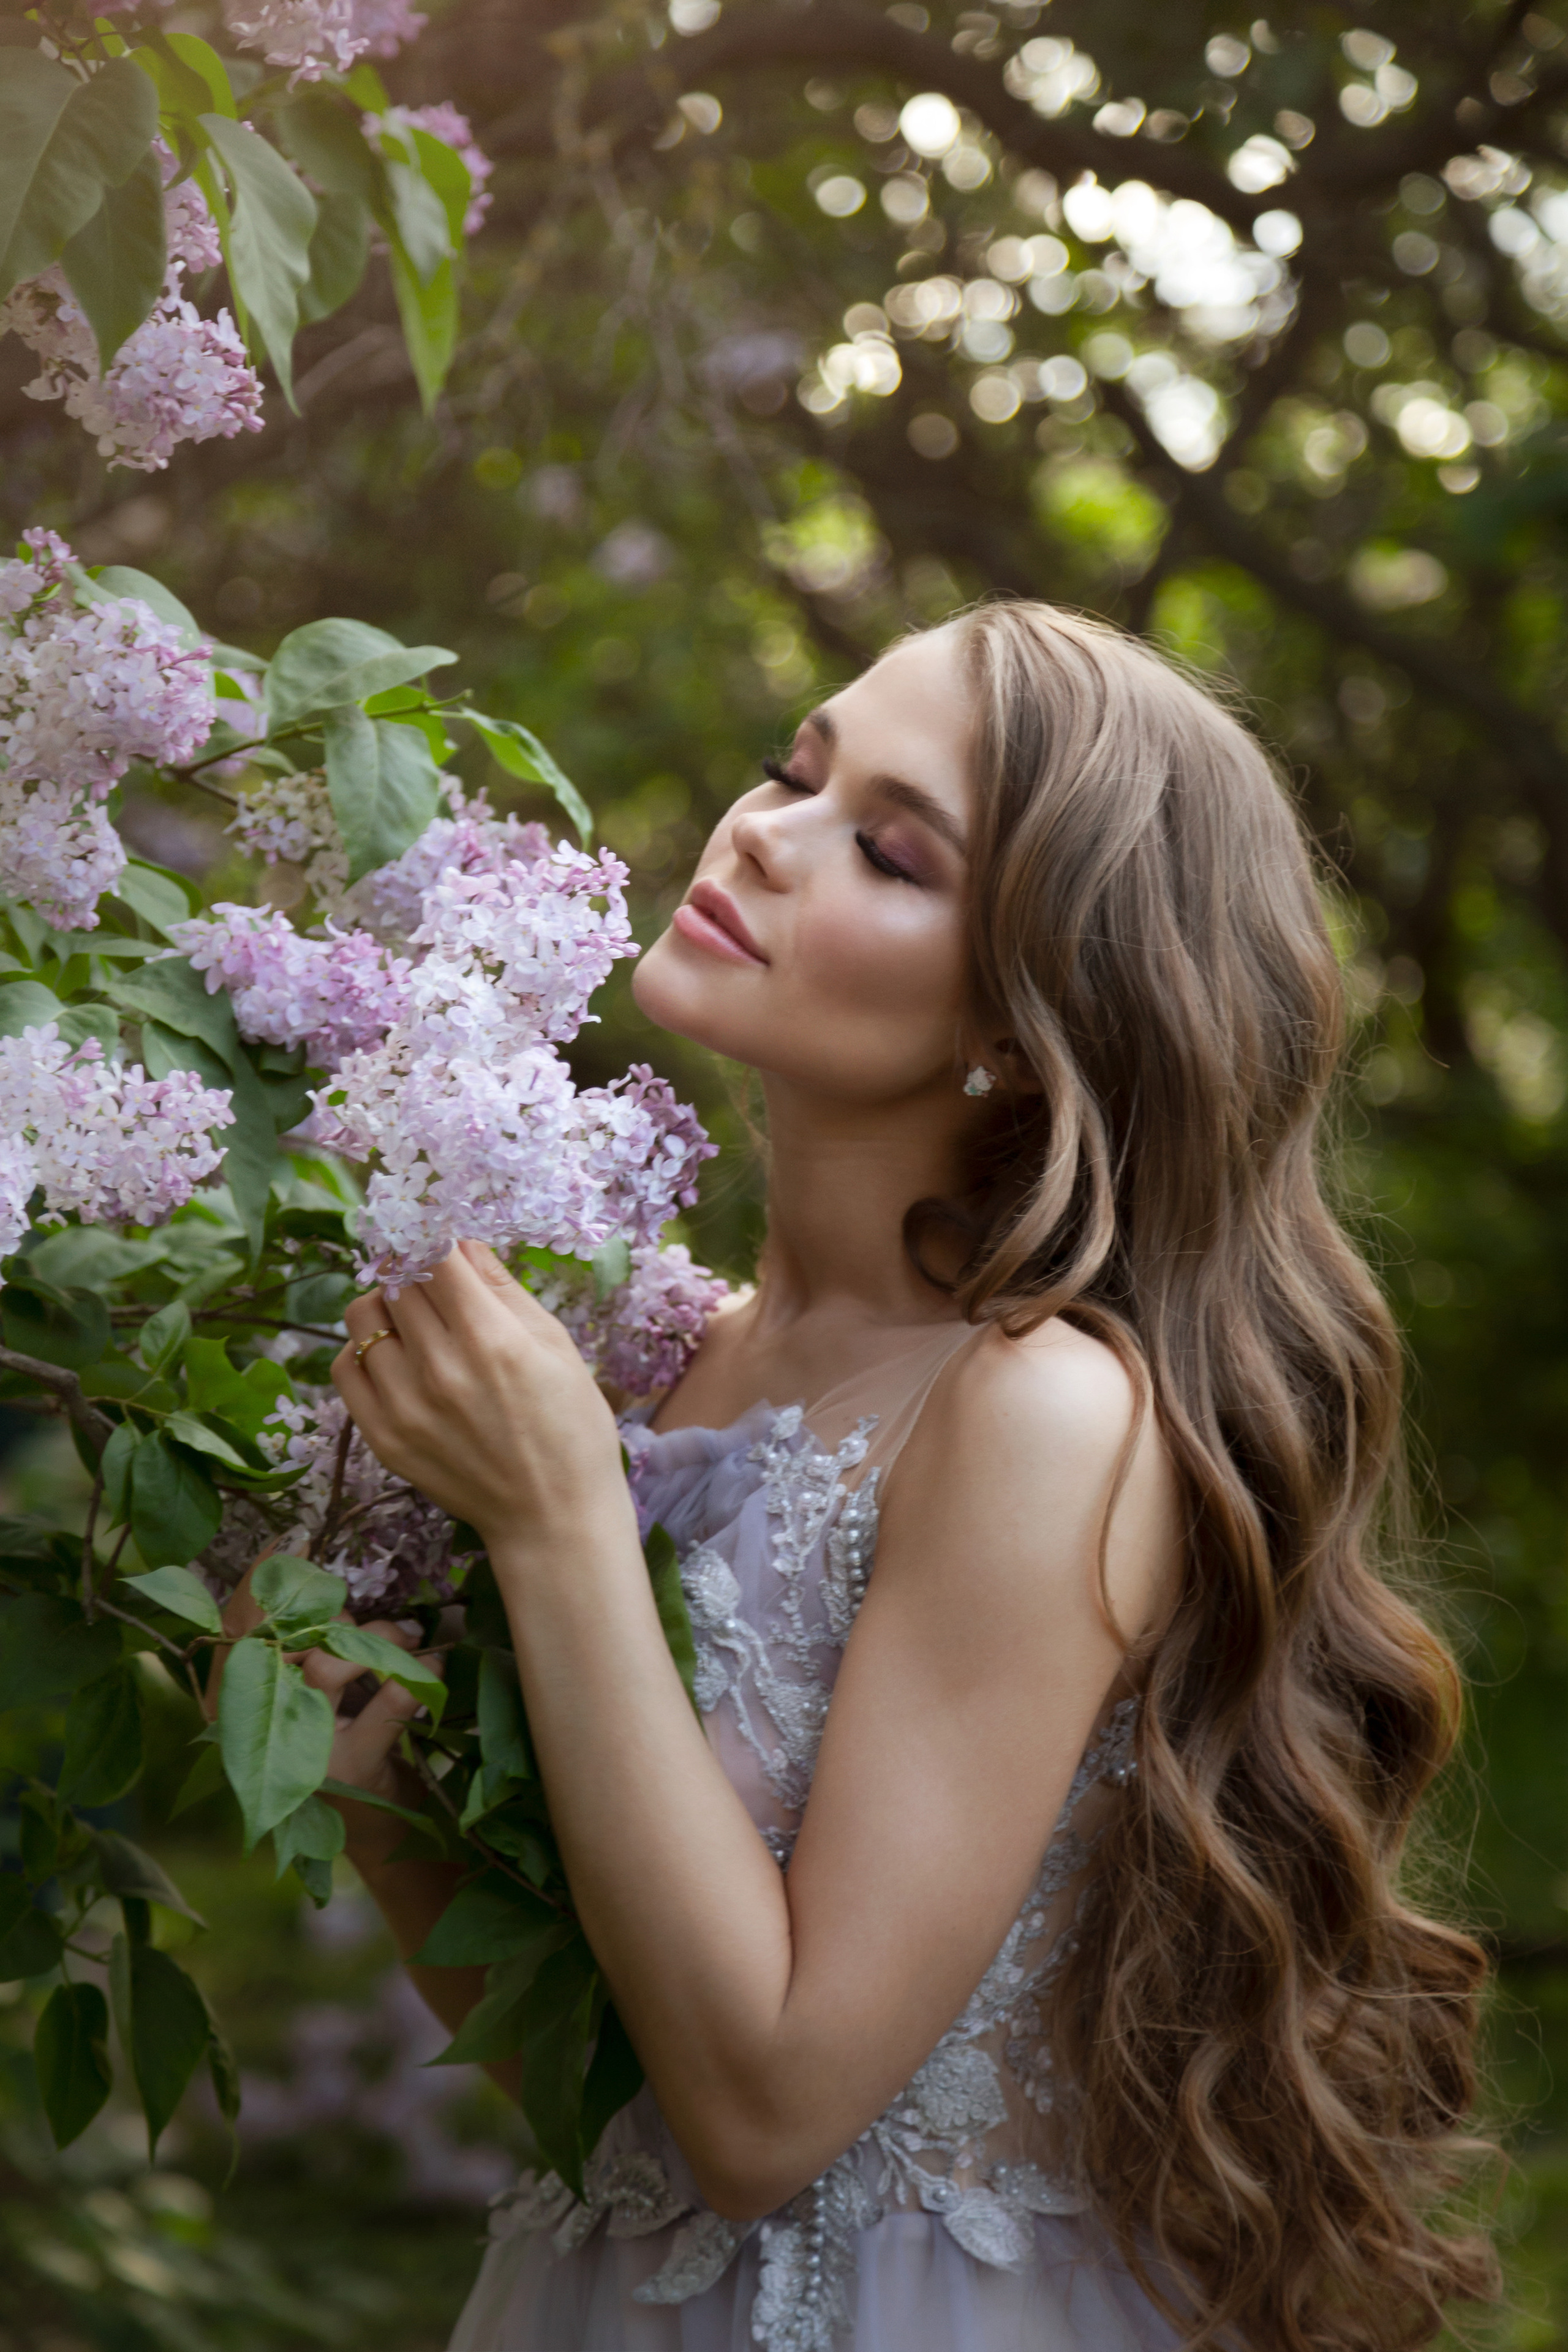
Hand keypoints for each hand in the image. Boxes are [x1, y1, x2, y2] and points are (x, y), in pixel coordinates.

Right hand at [209, 1560, 440, 1873]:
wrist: (371, 1825)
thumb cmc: (340, 1744)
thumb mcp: (312, 1694)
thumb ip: (305, 1644)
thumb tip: (316, 1574)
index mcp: (238, 1703)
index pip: (234, 1628)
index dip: (259, 1580)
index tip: (294, 1539)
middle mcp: (258, 1727)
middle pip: (286, 1639)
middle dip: (335, 1616)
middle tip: (369, 1621)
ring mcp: (303, 1749)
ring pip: (330, 1664)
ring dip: (377, 1639)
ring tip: (405, 1640)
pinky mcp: (350, 1768)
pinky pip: (388, 1700)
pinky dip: (417, 1674)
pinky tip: (433, 1665)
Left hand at [331, 1240, 632, 1558]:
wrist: (554, 1516)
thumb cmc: (571, 1427)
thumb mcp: (557, 1346)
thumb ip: (504, 1289)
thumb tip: (463, 1242)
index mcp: (490, 1338)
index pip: (435, 1255)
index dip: (437, 1240)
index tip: (443, 1245)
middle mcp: (439, 1367)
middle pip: (397, 1280)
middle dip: (416, 1271)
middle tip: (436, 1285)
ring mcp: (404, 1405)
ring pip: (362, 1315)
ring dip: (387, 1306)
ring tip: (416, 1324)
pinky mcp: (382, 1437)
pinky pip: (345, 1367)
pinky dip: (364, 1351)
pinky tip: (396, 1359)